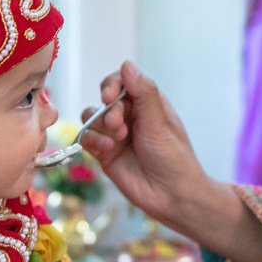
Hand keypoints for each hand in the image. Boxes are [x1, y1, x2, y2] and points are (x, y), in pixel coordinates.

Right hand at [79, 61, 208, 227]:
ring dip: (101, 124)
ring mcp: (115, 133)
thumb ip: (143, 93)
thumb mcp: (159, 122)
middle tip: (118, 123)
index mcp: (148, 102)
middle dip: (108, 107)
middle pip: (106, 97)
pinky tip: (107, 148)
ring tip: (117, 137)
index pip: (124, 80)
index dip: (113, 83)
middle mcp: (130, 114)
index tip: (110, 95)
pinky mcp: (105, 152)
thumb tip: (126, 65)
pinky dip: (93, 139)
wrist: (171, 196)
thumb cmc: (173, 158)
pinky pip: (87, 137)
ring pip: (92, 116)